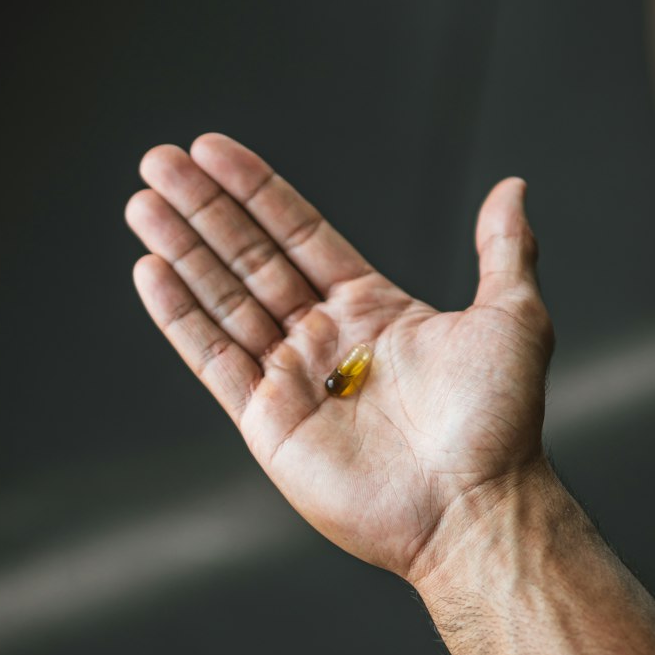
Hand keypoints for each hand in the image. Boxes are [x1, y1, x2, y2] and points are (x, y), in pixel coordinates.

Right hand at [125, 134, 554, 582]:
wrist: (474, 505)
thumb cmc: (499, 421)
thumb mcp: (514, 317)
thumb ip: (502, 248)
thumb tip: (512, 185)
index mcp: (373, 309)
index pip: (299, 233)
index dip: (256, 191)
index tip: (211, 149)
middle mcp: (326, 339)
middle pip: (250, 258)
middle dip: (204, 209)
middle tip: (157, 160)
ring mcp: (292, 380)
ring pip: (223, 300)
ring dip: (181, 249)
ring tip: (140, 201)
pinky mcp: (268, 423)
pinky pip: (213, 358)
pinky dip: (180, 315)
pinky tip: (149, 270)